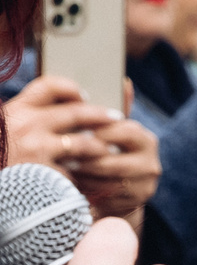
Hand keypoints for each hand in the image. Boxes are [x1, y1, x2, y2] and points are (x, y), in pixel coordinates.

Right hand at [3, 75, 117, 170]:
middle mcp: (26, 126)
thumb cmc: (3, 157)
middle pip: (75, 113)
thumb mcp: (7, 130)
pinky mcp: (45, 174)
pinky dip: (83, 174)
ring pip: (83, 143)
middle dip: (100, 115)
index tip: (84, 96)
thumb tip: (68, 108)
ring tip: (108, 149)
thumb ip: (30, 119)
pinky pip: (74, 172)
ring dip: (100, 146)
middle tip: (117, 117)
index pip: (48, 87)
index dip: (71, 88)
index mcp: (16, 111)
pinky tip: (91, 177)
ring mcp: (36, 150)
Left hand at [61, 113, 161, 220]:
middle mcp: (151, 163)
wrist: (117, 195)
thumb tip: (124, 82)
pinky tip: (72, 182)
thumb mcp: (110, 133)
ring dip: (81, 173)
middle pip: (111, 158)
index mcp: (145, 140)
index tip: (72, 130)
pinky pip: (104, 194)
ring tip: (62, 167)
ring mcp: (144, 185)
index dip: (94, 131)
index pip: (120, 130)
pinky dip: (85, 188)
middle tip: (61, 152)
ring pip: (104, 178)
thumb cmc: (107, 156)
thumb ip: (112, 112)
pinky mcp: (133, 203)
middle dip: (83, 156)